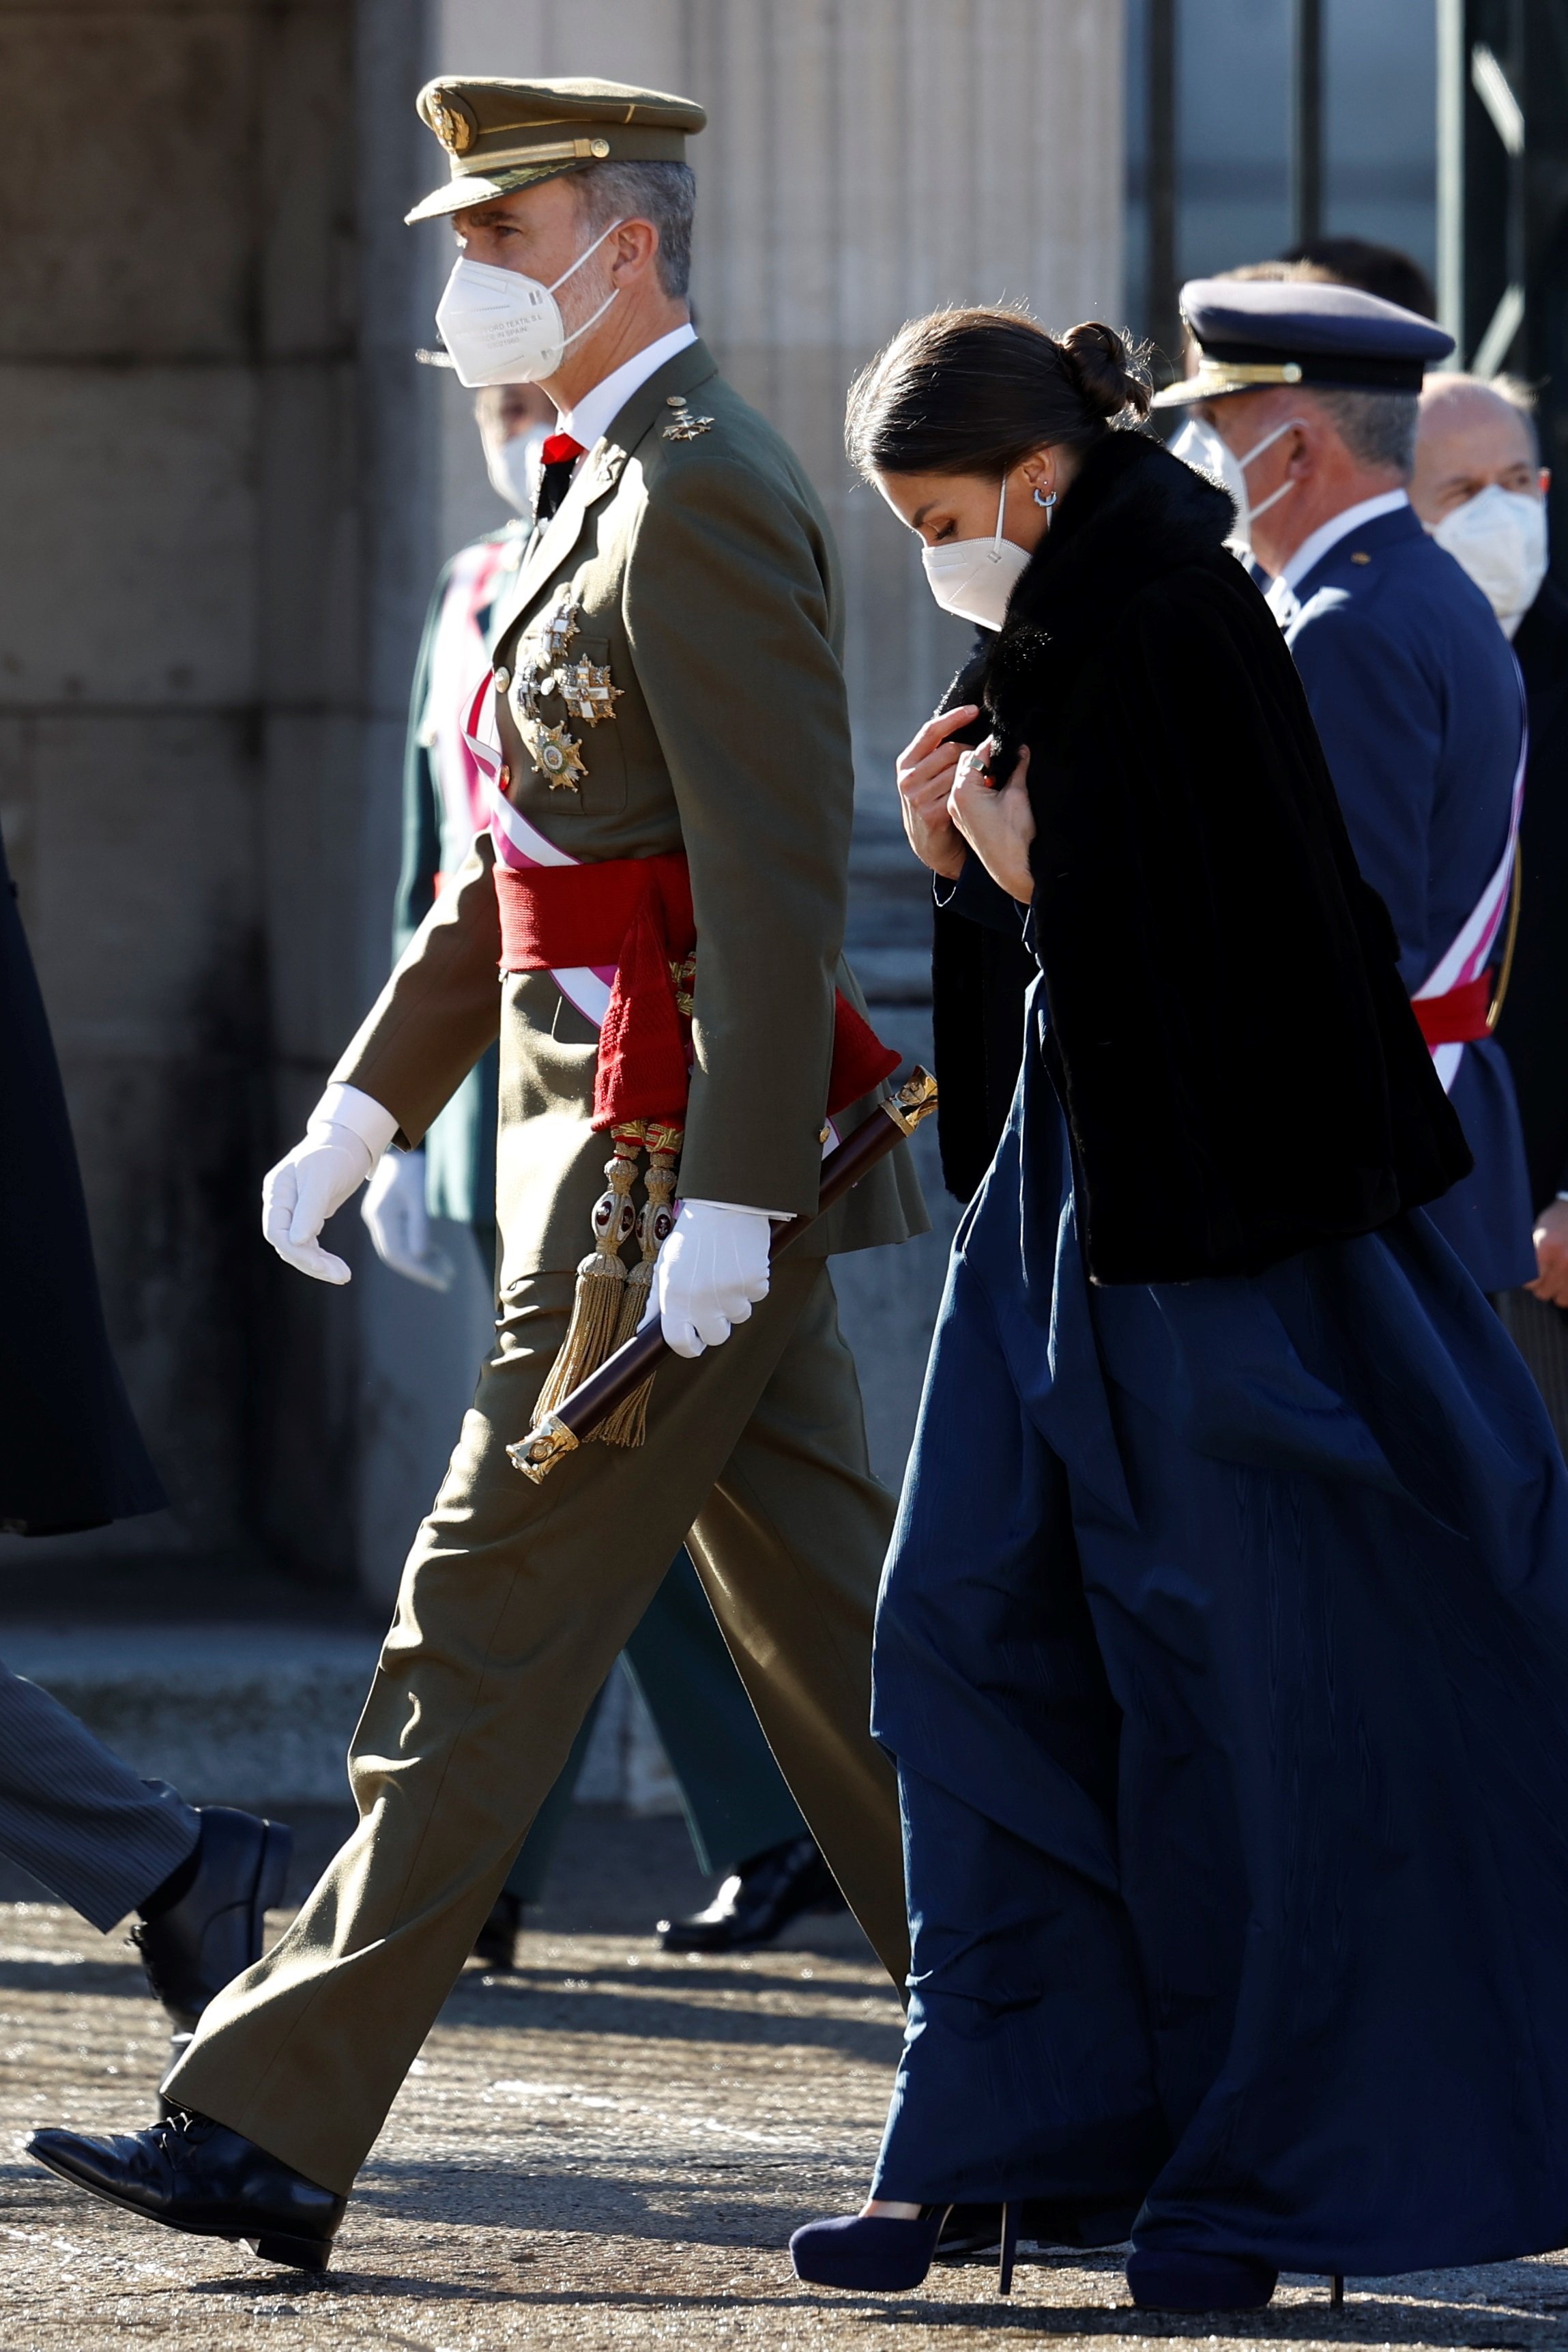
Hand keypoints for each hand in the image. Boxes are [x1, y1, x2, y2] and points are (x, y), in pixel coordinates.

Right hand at [262, 1125, 375, 1284]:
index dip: (295, 1251)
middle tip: (341, 1276)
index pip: (276, 1231)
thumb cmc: (335, 1153)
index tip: (320, 1267)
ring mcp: (293, 1210)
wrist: (350, 1141)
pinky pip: (309, 1243)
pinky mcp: (308, 1216)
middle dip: (311, 1262)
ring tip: (344, 1276)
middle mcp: (281, 1202)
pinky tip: (337, 1267)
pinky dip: (321, 1256)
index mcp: (277, 1191)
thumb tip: (296, 1242)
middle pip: (286, 1243)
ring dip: (319, 1264)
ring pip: (298, 1247)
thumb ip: (309, 1209)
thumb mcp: (323, 1178)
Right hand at [360, 1149, 454, 1291]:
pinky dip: (421, 1249)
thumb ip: (419, 1224)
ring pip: (401, 1249)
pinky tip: (438, 1255)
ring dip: (424, 1261)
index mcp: (380, 1215)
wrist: (405, 1143)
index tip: (440, 1280)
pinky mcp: (391, 1214)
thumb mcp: (420, 1193)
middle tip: (448, 1281)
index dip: (417, 1270)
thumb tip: (419, 1255)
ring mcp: (382, 1217)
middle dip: (422, 1269)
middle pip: (397, 1255)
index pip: (395, 1254)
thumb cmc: (413, 1165)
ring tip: (449, 1271)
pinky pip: (404, 1238)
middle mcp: (377, 1219)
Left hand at [647, 1200, 771, 1357]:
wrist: (722, 1204)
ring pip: (740, 1315)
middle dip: (719, 1322)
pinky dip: (754, 1281)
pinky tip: (743, 1260)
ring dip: (738, 1298)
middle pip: (716, 1336)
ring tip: (727, 1268)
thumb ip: (657, 1301)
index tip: (696, 1339)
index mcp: (674, 1297)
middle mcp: (700, 1299)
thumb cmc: (692, 1237)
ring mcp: (729, 1291)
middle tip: (716, 1295)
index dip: (690, 1345)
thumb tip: (644, 1329)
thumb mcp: (666, 1265)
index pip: (680, 1342)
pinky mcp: (753, 1280)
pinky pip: (758, 1294)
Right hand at [895, 705, 978, 878]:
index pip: (931, 731)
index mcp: (906, 763)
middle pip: (951, 750)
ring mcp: (918, 796)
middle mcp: (908, 778)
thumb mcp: (926, 775)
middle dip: (972, 752)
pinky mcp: (931, 813)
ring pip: (959, 771)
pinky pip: (961, 791)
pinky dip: (975, 790)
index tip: (975, 710)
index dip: (954, 718)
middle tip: (983, 761)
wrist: (929, 843)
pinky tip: (980, 793)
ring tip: (983, 779)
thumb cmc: (933, 801)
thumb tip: (963, 720)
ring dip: (975, 773)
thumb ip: (935, 753)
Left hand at [949, 738, 1035, 902]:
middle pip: (964, 762)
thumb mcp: (1018, 795)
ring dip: (980, 770)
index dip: (994, 745)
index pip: (976, 754)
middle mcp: (954, 798)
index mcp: (963, 790)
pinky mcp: (961, 818)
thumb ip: (1018, 768)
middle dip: (985, 757)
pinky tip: (994, 788)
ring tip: (1001, 773)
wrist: (1011, 869)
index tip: (1009, 742)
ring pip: (963, 776)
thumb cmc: (1014, 836)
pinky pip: (964, 792)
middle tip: (1006, 756)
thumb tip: (1021, 749)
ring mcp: (955, 810)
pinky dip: (977, 784)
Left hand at [1527, 1199, 1567, 1306]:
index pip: (1529, 1283)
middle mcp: (1564, 1263)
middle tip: (1544, 1270)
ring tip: (1557, 1274)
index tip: (1528, 1272)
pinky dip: (1567, 1292)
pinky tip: (1566, 1279)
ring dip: (1556, 1290)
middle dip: (1541, 1284)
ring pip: (1560, 1299)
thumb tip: (1513, 1274)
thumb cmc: (1556, 1220)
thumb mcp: (1536, 1232)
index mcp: (1547, 1250)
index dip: (1527, 1279)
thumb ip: (1528, 1255)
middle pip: (1543, 1293)